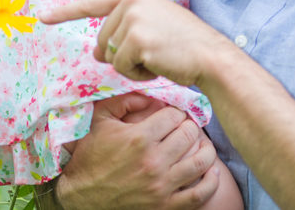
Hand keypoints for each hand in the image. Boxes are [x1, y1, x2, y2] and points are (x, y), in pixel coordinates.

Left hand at [41, 0, 223, 87]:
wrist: (210, 56)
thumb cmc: (183, 43)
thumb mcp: (153, 22)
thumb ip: (124, 28)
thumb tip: (96, 52)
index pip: (93, 4)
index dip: (66, 13)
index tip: (43, 17)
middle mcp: (130, 1)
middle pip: (102, 40)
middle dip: (121, 55)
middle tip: (151, 53)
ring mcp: (132, 19)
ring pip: (110, 55)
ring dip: (130, 65)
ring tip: (157, 57)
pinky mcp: (136, 40)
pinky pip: (120, 68)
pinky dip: (137, 74)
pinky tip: (158, 66)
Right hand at [56, 94, 220, 209]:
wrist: (83, 197)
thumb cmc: (91, 156)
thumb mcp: (100, 121)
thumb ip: (124, 100)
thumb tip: (149, 96)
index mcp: (139, 138)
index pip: (174, 116)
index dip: (175, 111)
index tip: (173, 115)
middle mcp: (153, 161)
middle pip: (189, 134)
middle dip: (188, 126)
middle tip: (185, 127)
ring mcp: (162, 186)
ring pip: (201, 161)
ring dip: (205, 149)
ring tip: (200, 145)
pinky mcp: (166, 206)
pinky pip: (200, 194)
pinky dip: (211, 181)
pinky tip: (210, 171)